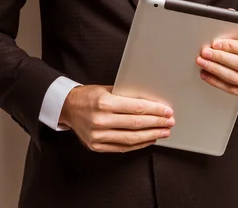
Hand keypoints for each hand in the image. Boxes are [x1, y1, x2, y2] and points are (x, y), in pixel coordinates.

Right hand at [59, 85, 174, 152]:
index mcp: (104, 103)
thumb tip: (150, 100)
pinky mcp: (97, 146)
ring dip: (151, 136)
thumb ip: (126, 95)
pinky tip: (149, 139)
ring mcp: (98, 136)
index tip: (167, 110)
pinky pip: (122, 147)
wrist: (68, 107)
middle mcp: (101, 120)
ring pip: (131, 138)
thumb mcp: (107, 89)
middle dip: (157, 123)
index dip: (155, 110)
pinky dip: (138, 144)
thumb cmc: (89, 95)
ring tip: (163, 131)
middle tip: (169, 121)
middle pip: (136, 124)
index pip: (136, 108)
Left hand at [196, 38, 237, 101]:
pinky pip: (233, 90)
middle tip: (206, 53)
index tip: (215, 44)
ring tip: (204, 63)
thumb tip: (221, 34)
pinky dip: (217, 82)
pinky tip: (208, 75)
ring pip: (235, 78)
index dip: (230, 46)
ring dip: (215, 70)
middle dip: (219, 58)